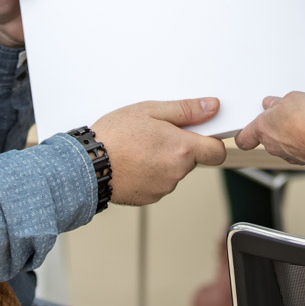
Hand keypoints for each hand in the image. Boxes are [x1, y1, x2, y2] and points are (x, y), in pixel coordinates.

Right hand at [93, 98, 227, 204]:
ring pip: (174, 171)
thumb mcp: (150, 110)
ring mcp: (164, 188)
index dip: (211, 141)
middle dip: (179, 148)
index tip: (200, 133)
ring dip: (163, 161)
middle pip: (192, 160)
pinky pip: (158, 183)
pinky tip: (133, 163)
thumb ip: (185, 110)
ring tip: (138, 149)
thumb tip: (212, 107)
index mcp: (182, 149)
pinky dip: (150, 174)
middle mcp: (177, 172)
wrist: (87, 165)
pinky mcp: (150, 197)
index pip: (217, 152)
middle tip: (154, 135)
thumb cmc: (115, 135)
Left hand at [235, 92, 304, 164]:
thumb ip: (278, 102)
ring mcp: (291, 154)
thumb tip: (273, 104)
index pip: (244, 138)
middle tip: (297, 107)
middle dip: (286, 120)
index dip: (245, 133)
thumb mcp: (290, 98)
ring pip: (297, 135)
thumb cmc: (304, 118)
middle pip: (274, 132)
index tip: (248, 128)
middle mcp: (274, 145)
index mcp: (262, 130)